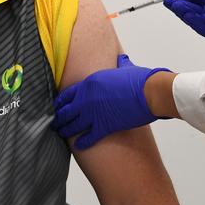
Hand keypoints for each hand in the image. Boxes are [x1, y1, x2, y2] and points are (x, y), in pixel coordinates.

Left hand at [52, 54, 170, 149]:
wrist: (148, 92)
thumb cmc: (139, 79)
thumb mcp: (125, 68)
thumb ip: (119, 64)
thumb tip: (122, 58)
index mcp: (89, 83)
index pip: (68, 94)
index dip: (60, 102)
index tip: (57, 107)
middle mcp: (87, 98)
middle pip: (67, 110)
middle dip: (59, 118)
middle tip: (55, 123)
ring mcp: (94, 113)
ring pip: (73, 125)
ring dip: (66, 130)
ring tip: (61, 133)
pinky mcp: (104, 125)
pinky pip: (89, 136)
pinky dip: (82, 143)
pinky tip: (78, 146)